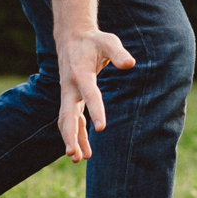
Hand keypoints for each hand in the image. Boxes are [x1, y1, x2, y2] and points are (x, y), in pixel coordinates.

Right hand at [56, 29, 136, 162]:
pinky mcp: (71, 98)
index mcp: (81, 74)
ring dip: (71, 139)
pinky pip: (71, 119)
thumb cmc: (94, 41)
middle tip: (74, 154)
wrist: (72, 38)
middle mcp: (70, 87)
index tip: (101, 129)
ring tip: (78, 158)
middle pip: (67, 115)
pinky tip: (84, 150)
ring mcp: (68, 94)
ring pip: (66, 121)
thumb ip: (118, 53)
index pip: (89, 95)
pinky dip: (76, 134)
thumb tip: (130, 64)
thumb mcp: (108, 41)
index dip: (95, 111)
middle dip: (70, 135)